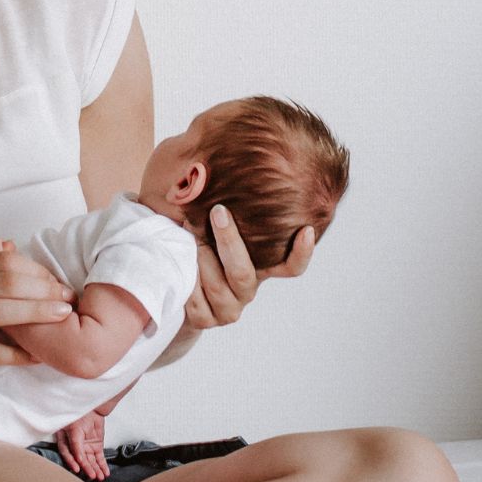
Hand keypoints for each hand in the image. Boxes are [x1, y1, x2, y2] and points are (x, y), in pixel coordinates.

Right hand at [0, 238, 74, 381]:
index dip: (35, 269)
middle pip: (6, 280)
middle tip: (70, 298)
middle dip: (44, 288)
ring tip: (63, 317)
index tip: (57, 280)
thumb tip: (4, 250)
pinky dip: (15, 354)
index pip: (2, 261)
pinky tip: (36, 357)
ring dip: (36, 313)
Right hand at [55, 410, 109, 480]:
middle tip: (92, 476)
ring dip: (96, 469)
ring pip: (91, 461)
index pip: (67, 454)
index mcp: (66, 440)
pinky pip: (99, 458)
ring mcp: (87, 447)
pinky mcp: (96, 446)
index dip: (71, 462)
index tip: (77, 469)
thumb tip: (79, 459)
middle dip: (87, 468)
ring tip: (100, 477)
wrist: (94, 406)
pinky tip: (105, 473)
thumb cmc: (79, 414)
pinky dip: (103, 466)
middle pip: (81, 460)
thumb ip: (76, 445)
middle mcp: (76, 446)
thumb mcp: (75, 429)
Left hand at [182, 205, 315, 332]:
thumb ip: (225, 207)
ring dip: (201, 256)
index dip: (302, 253)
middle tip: (218, 211)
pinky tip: (181, 259)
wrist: (175, 285)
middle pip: (243, 272)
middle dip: (229, 240)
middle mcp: (248, 289)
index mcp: (259, 268)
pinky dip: (187, 276)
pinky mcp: (205, 318)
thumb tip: (219, 163)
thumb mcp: (214, 227)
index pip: (290, 267)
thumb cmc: (198, 244)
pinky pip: (196, 299)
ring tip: (189, 231)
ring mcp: (228, 308)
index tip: (306, 229)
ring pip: (217, 285)